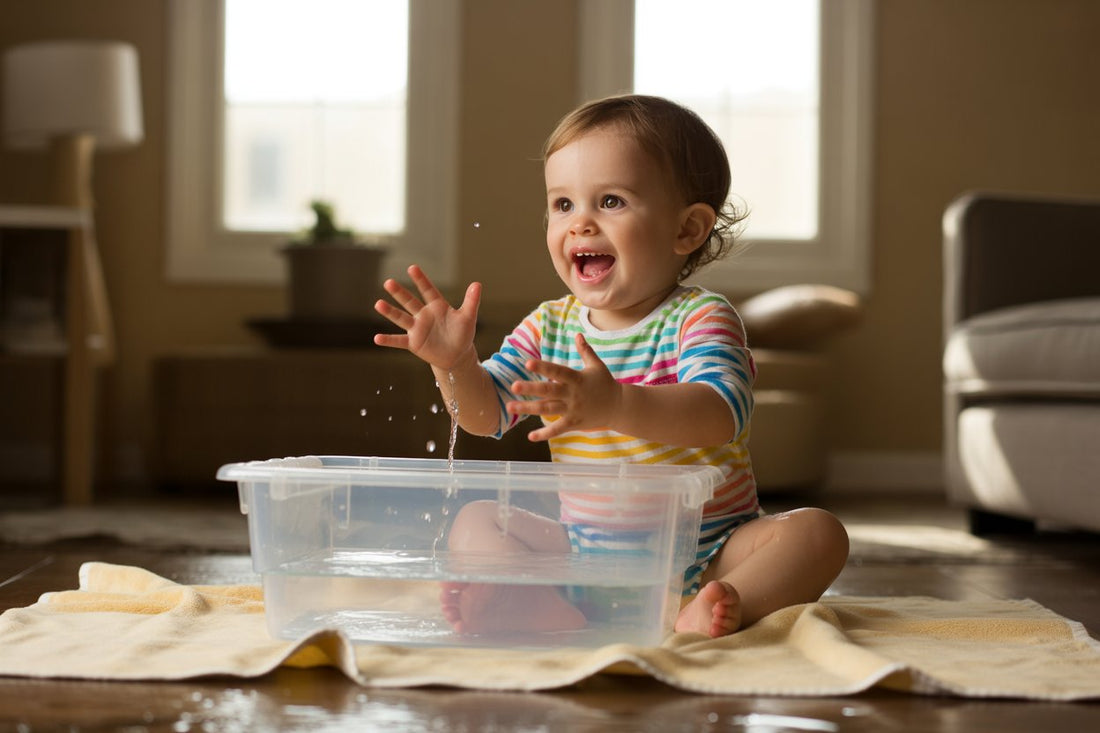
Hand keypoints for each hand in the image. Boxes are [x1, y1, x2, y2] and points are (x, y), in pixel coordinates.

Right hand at [374, 265, 480, 370]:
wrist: (457, 355)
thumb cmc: (462, 333)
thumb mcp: (468, 317)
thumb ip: (471, 301)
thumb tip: (477, 284)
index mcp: (437, 306)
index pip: (428, 290)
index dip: (421, 280)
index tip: (412, 268)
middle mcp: (424, 315)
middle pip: (410, 301)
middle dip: (399, 293)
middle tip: (388, 282)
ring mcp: (417, 328)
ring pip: (401, 318)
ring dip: (390, 312)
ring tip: (378, 304)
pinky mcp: (413, 343)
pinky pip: (398, 341)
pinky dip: (388, 340)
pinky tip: (376, 338)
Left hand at [507, 333, 621, 441]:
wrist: (619, 406)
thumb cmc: (605, 383)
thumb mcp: (597, 365)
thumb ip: (585, 350)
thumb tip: (577, 334)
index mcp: (577, 378)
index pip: (558, 371)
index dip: (543, 367)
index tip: (527, 363)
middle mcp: (573, 394)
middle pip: (549, 391)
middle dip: (531, 389)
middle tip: (513, 386)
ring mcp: (573, 410)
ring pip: (548, 409)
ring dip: (528, 409)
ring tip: (510, 407)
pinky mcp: (574, 423)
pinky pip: (557, 429)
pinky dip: (545, 434)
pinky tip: (530, 436)